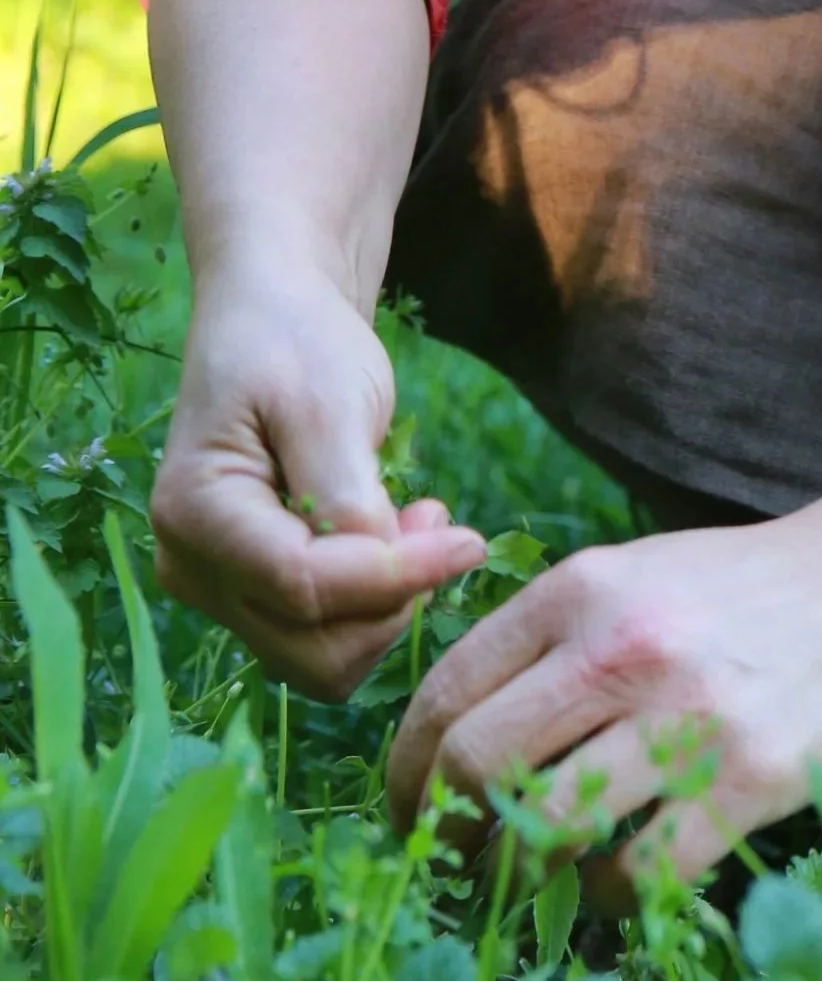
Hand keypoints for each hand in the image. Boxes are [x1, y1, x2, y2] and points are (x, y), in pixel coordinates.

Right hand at [151, 266, 487, 696]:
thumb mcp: (328, 401)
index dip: (395, 577)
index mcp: (194, 514)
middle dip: (389, 601)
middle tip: (434, 519)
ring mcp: (218, 590)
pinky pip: (324, 636)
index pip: (303, 586)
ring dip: (386, 605)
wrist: (273, 322)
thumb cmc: (295, 344)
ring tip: (415, 517)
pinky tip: (393, 532)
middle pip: (311, 648)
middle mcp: (192, 569)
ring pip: (322, 658)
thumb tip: (385, 574)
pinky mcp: (253, 595)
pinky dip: (373, 602)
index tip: (470, 541)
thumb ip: (347, 493)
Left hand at [385, 509, 821, 901]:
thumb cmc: (730, 595)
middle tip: (456, 857)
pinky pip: (640, 873)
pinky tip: (614, 881)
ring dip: (520, 872)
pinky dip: (609, 896)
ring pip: (548, 828)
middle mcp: (623, 648)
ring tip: (528, 876)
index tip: (407, 811)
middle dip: (448, 831)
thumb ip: (542, 634)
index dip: (405, 771)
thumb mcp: (626, 575)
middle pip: (477, 766)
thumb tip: (445, 733)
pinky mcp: (745, 780)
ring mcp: (687, 717)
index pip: (447, 694)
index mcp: (580, 591)